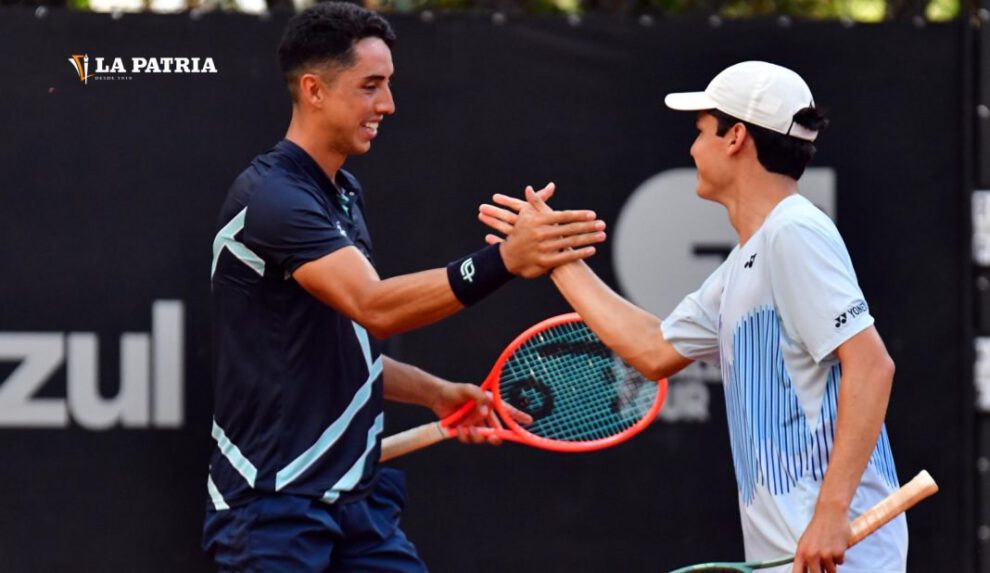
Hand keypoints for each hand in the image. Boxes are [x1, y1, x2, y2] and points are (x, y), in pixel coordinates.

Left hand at [429, 382, 532, 445]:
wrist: (437, 398)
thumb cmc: (455, 391)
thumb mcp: (468, 389)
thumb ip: (478, 396)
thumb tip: (484, 411)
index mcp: (489, 404)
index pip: (507, 411)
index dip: (519, 417)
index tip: (529, 421)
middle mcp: (485, 416)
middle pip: (497, 431)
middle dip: (496, 437)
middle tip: (493, 437)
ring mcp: (475, 425)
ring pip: (483, 437)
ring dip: (476, 435)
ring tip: (467, 427)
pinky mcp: (465, 431)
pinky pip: (469, 439)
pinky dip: (464, 435)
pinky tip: (459, 428)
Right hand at [485, 183, 606, 277]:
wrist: (508, 257)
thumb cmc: (520, 232)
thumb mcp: (526, 214)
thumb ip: (540, 200)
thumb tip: (551, 186)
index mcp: (538, 220)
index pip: (563, 216)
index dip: (579, 215)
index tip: (592, 215)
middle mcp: (541, 234)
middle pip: (570, 229)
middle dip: (588, 227)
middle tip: (602, 224)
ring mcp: (543, 248)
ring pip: (570, 243)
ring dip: (589, 239)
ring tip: (602, 235)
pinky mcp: (545, 262)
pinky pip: (566, 257)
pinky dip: (580, 253)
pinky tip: (592, 250)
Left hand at [792, 504, 849, 572]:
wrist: (830, 512)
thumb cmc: (818, 528)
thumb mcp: (805, 542)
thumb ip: (805, 558)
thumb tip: (807, 571)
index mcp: (801, 552)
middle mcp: (812, 555)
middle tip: (823, 567)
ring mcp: (825, 555)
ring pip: (831, 571)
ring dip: (832, 565)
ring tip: (829, 551)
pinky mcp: (838, 553)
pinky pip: (840, 563)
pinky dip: (839, 557)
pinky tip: (836, 545)